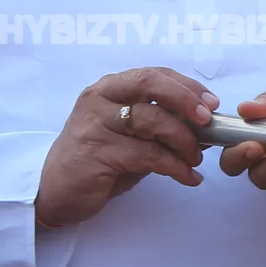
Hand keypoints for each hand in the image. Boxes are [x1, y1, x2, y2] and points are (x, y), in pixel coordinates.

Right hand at [36, 68, 215, 229]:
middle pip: (150, 85)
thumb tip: (203, 125)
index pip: (153, 74)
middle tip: (207, 122)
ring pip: (153, 122)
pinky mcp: (97, 153)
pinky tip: (187, 178)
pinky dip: (176, 167)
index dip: (187, 86)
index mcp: (109, 89)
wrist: (54, 191)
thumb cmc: (97, 160)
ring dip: (184, 142)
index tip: (211, 103)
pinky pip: (149, 156)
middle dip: (186, 100)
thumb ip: (159, 125)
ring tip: (194, 160)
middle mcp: (99, 99)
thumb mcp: (129, 136)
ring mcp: (96, 125)